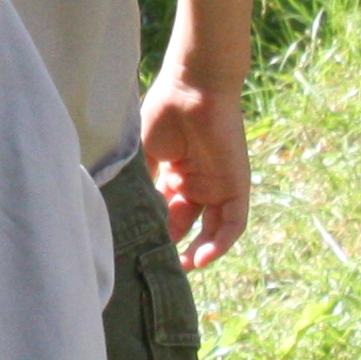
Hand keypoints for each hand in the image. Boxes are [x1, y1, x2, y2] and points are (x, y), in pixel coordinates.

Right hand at [134, 71, 250, 271]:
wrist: (192, 89)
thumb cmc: (164, 113)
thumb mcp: (144, 152)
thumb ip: (140, 179)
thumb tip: (124, 207)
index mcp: (174, 173)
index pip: (165, 211)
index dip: (155, 231)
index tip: (139, 249)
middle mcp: (196, 182)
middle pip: (186, 223)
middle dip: (174, 246)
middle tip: (158, 266)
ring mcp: (217, 185)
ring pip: (212, 229)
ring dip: (200, 252)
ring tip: (182, 270)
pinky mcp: (236, 187)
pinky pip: (232, 222)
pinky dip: (221, 242)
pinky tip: (202, 258)